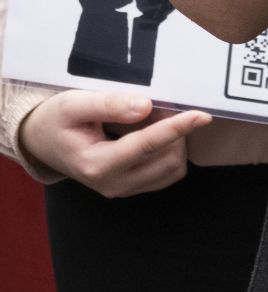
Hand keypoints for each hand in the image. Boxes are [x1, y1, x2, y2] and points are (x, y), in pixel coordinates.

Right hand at [19, 90, 211, 196]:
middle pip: (167, 160)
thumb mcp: (73, 104)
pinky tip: (155, 130)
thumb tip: (146, 106)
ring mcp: (123, 188)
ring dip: (176, 141)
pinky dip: (170, 150)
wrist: (42, 141)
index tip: (202, 114)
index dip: (177, 128)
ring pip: (172, 169)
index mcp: (96, 164)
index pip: (147, 146)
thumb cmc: (56, 119)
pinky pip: (165, 172)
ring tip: (158, 116)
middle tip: (166, 103)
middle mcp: (113, 184)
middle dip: (177, 131)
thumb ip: (109, 104)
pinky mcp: (131, 186)